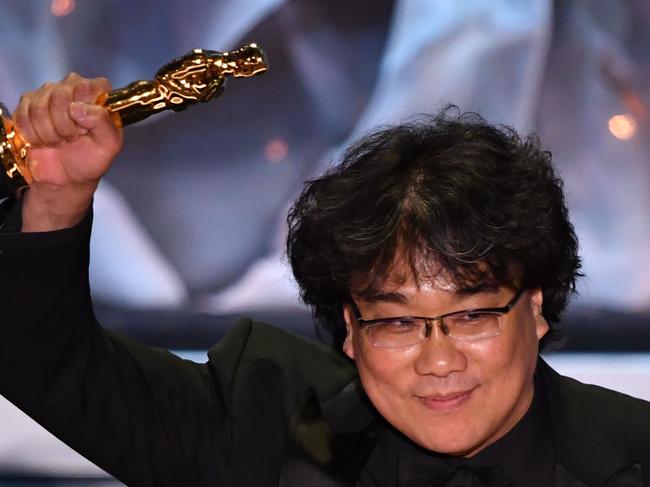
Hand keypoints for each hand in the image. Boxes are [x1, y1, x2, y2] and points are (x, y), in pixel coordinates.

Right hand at [16, 73, 122, 231]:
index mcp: (96, 93)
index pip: (87, 87)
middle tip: (73, 138)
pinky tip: (45, 140)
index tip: (86, 129)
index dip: (84, 111)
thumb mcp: (110, 145)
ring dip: (50, 133)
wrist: (67, 177)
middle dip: (66, 126)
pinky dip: (34, 135)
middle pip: (60, 95)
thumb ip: (104, 123)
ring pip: (40, 107)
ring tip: (60, 140)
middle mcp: (71, 88)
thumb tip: (78, 107)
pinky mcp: (26, 106)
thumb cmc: (91, 159)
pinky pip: (23, 116)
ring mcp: (46, 94)